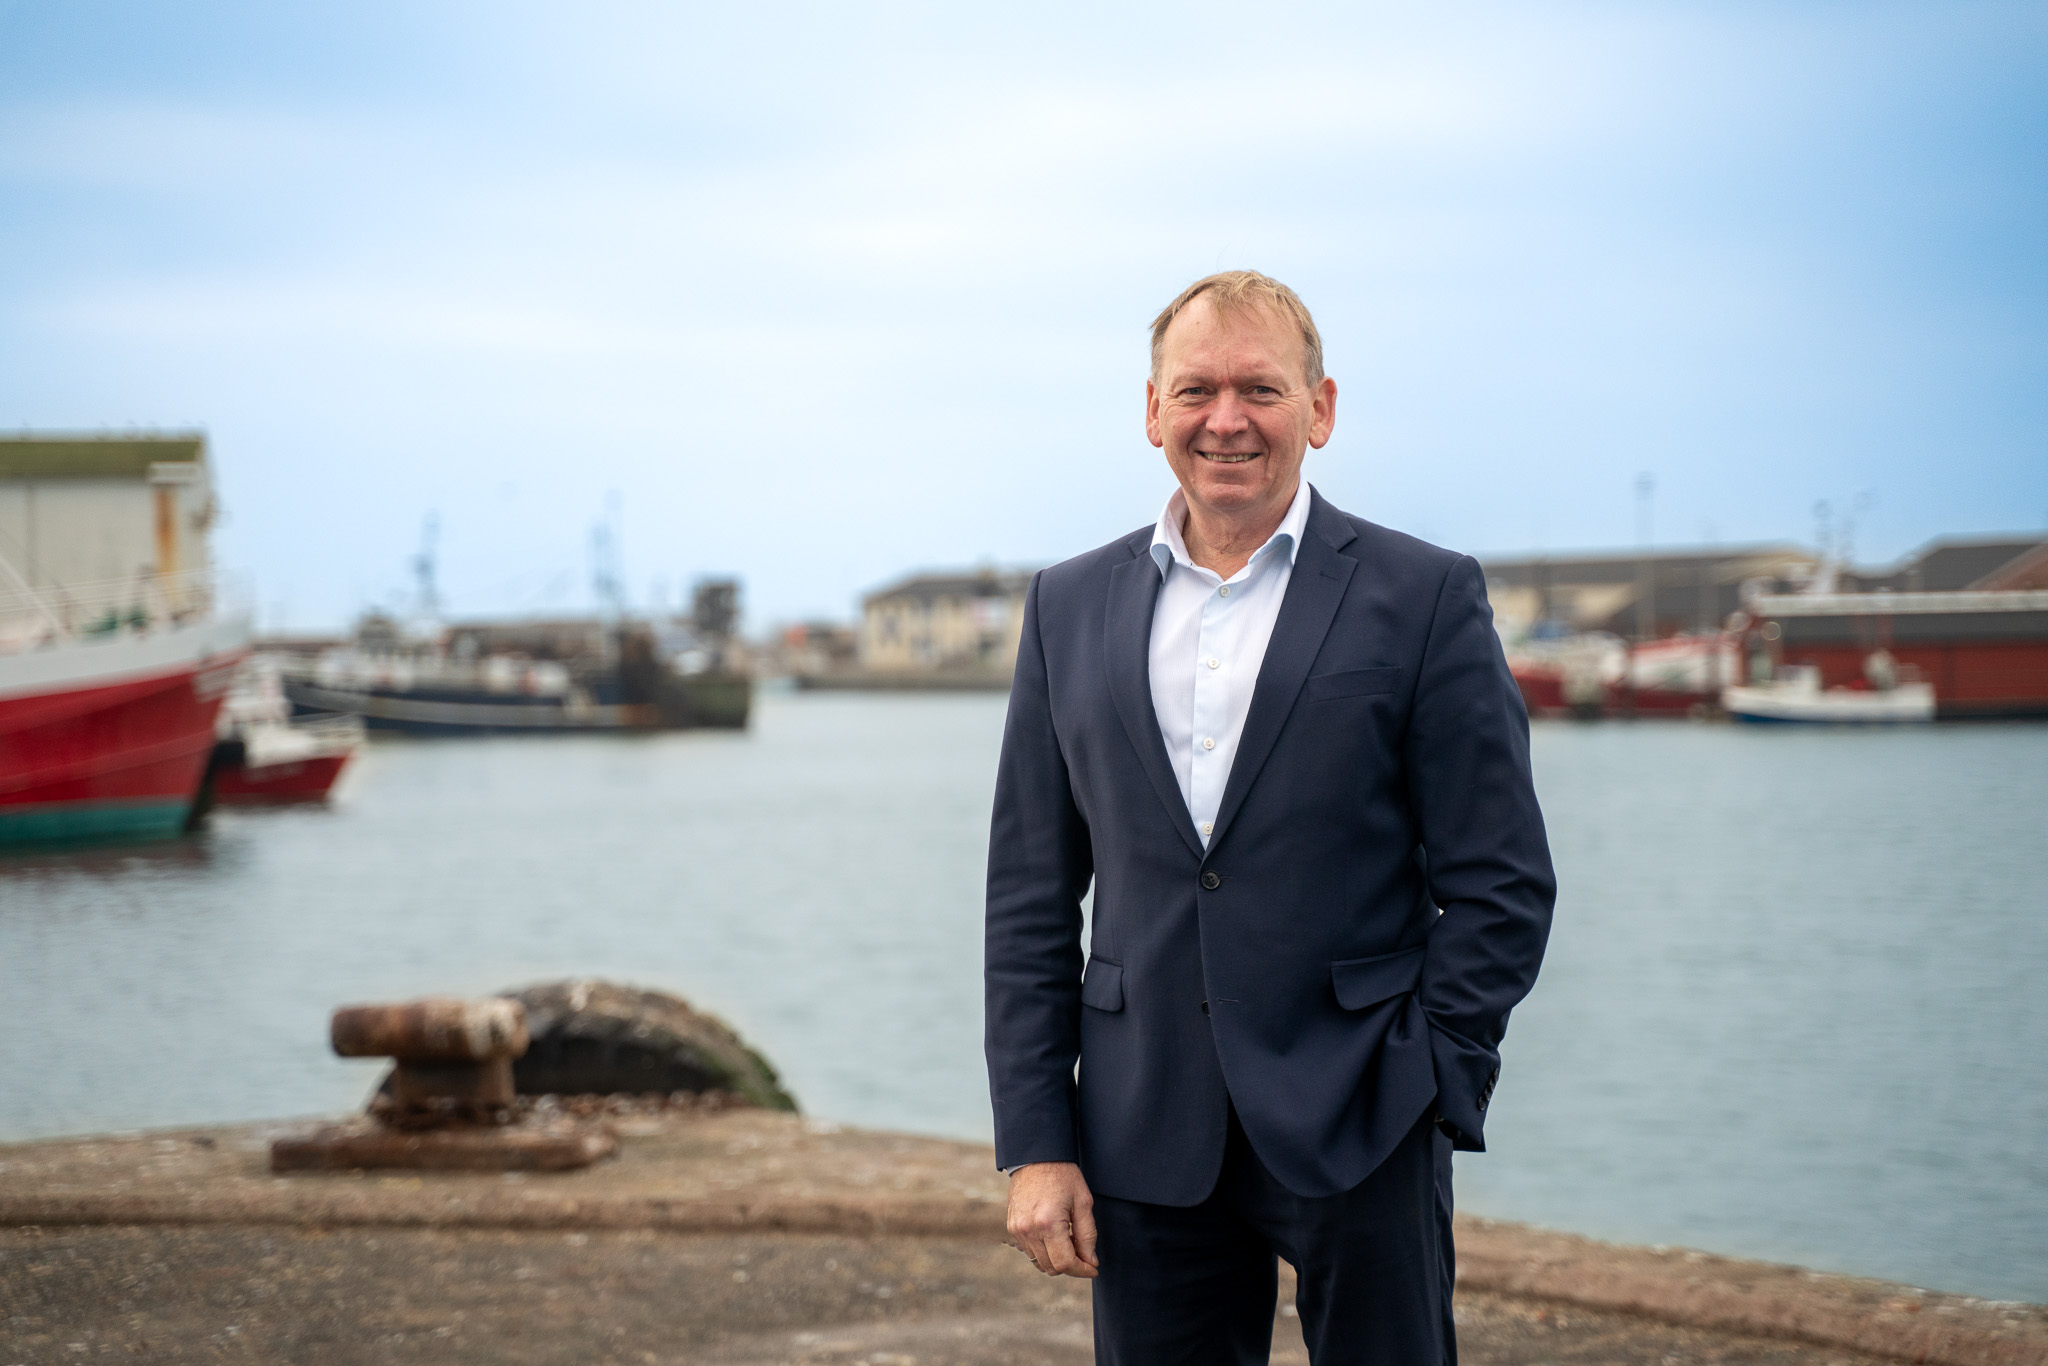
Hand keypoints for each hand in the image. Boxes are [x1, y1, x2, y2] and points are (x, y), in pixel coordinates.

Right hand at [1006, 1161, 1098, 1278]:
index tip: (1093, 1268)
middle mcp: (1029, 1230)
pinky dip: (1044, 1251)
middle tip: (1083, 1250)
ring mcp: (1018, 1230)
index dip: (1082, 1270)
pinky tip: (1054, 1236)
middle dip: (1071, 1265)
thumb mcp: (1083, 1202)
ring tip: (1068, 1240)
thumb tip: (1090, 1262)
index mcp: (1049, 1224)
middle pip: (1052, 1267)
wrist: (1036, 1158)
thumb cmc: (1062, 1176)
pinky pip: (1030, 1252)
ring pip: (1040, 1263)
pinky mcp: (1012, 1228)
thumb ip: (1088, 1235)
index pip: (1065, 1263)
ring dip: (1056, 1260)